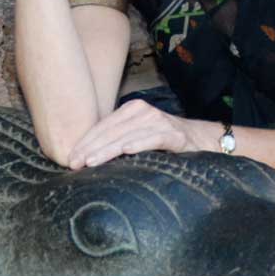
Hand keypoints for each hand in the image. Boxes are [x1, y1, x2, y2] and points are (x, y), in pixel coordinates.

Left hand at [67, 101, 219, 169]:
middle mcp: (143, 112)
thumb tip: (88, 157)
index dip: (85, 142)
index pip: (102, 126)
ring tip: (91, 161)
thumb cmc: (166, 143)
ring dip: (107, 149)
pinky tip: (126, 151)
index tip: (70, 159)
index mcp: (131, 111)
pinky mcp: (175, 135)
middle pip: (110, 131)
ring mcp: (159, 121)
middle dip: (90, 148)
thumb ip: (119, 140)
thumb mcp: (139, 137)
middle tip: (73, 163)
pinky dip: (139, 144)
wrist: (204, 140)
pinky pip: (153, 139)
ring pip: (127, 136)